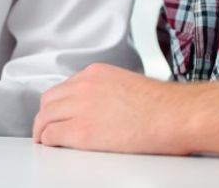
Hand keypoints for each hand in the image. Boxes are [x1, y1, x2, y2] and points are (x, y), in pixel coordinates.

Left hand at [33, 63, 190, 153]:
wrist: (176, 115)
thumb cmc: (164, 106)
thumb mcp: (128, 85)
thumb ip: (109, 91)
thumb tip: (105, 106)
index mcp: (96, 73)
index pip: (64, 87)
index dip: (58, 103)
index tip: (59, 113)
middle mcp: (84, 86)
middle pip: (49, 100)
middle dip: (45, 115)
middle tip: (46, 127)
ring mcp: (81, 107)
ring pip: (45, 116)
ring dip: (42, 128)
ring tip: (45, 139)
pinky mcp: (82, 130)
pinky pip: (52, 134)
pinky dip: (48, 141)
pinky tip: (51, 145)